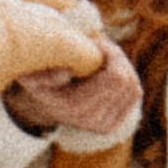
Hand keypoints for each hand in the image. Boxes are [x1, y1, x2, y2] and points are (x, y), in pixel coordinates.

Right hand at [5, 36, 141, 139]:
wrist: (46, 107)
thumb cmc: (41, 84)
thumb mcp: (33, 76)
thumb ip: (46, 74)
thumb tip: (69, 72)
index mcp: (76, 107)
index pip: (117, 77)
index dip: (111, 53)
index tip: (95, 42)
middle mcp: (93, 121)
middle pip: (127, 81)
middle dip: (118, 58)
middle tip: (102, 46)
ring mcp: (104, 126)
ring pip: (133, 87)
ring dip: (123, 67)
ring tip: (105, 58)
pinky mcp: (113, 125)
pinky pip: (133, 95)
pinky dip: (127, 78)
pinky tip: (110, 71)